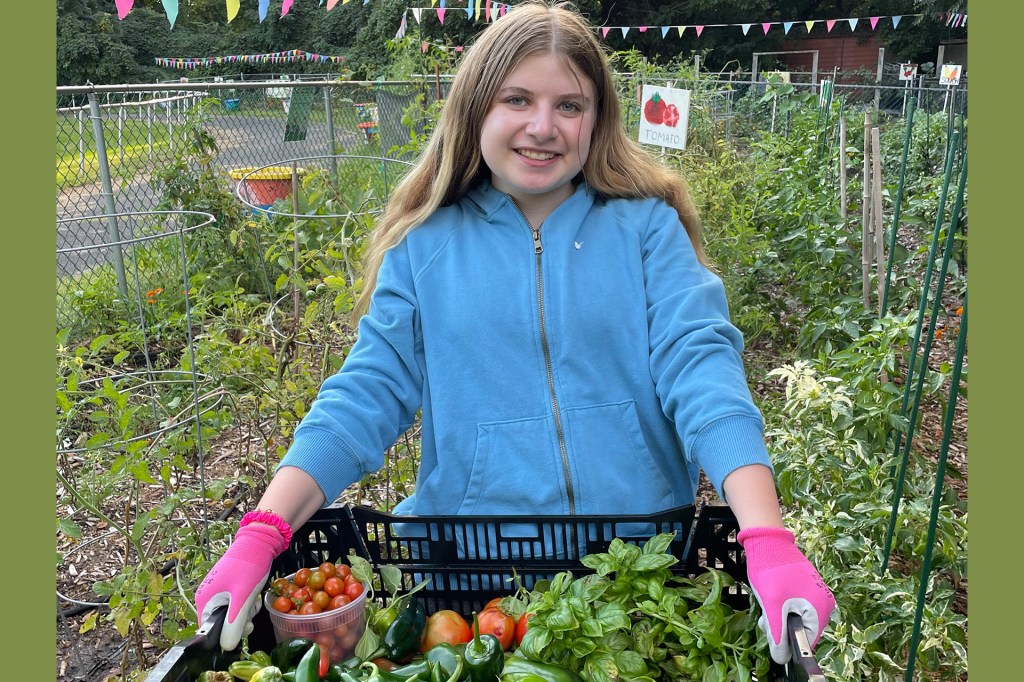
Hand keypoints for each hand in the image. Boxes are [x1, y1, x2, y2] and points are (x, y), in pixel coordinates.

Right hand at [194, 523, 287, 650]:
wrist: (259, 541)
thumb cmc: (249, 567)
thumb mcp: (242, 598)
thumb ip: (234, 624)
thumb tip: (227, 647)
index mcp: (204, 600)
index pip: (209, 630)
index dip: (226, 634)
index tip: (243, 627)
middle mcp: (207, 597)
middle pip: (222, 623)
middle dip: (240, 620)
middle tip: (251, 610)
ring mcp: (218, 591)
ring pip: (232, 614)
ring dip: (246, 611)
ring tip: (253, 598)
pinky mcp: (228, 587)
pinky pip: (236, 604)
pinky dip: (246, 603)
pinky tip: (253, 594)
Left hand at [738, 526, 834, 664]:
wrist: (767, 541)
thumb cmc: (770, 571)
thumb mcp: (771, 605)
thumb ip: (778, 634)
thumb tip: (782, 658)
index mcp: (821, 607)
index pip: (808, 640)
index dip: (789, 643)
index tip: (773, 635)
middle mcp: (824, 602)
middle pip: (803, 630)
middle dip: (783, 629)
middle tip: (766, 619)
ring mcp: (816, 593)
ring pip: (796, 619)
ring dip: (780, 618)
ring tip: (767, 605)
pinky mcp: (806, 588)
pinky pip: (795, 607)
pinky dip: (781, 608)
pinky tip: (771, 598)